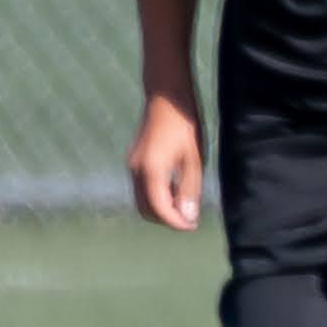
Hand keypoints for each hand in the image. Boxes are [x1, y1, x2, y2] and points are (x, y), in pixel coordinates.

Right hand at [128, 95, 202, 230]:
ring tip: (186, 205)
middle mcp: (136, 171)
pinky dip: (156, 197)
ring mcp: (132, 166)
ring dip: (161, 209)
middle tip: (190, 219)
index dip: (175, 223)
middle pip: (146, 209)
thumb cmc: (185, 125)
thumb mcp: (194, 159)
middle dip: (167, 219)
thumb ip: (189, 189)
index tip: (192, 226)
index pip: (159, 209)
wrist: (166, 99)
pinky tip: (176, 191)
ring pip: (142, 200)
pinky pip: (142, 189)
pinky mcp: (134, 162)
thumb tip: (187, 217)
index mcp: (151, 170)